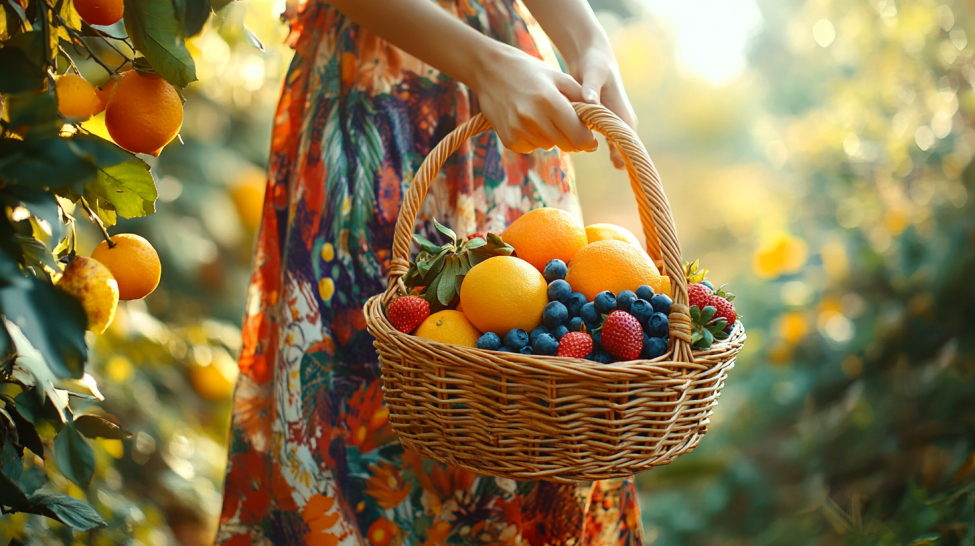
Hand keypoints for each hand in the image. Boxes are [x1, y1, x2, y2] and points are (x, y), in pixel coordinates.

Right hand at [471, 45, 597, 153]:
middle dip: (572, 138)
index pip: (579, 136)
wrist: (490, 71)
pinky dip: (534, 138)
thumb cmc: (530, 72)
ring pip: (549, 146)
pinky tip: (527, 121)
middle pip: (566, 145)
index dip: (588, 141)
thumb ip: (581, 98)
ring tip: (541, 116)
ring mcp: (519, 131)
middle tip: (567, 124)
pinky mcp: (508, 139)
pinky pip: (532, 147)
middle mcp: (534, 119)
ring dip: (552, 136)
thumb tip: (598, 120)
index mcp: (551, 102)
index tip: (591, 140)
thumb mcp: (559, 77)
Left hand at [569, 44, 637, 168]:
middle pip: (624, 143)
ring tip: (616, 167)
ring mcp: (611, 121)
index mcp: (621, 109)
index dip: (625, 150)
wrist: (591, 58)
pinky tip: (594, 155)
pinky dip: (597, 145)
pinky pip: (602, 139)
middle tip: (620, 169)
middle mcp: (620, 117)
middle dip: (622, 156)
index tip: (622, 164)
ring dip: (612, 153)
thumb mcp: (594, 73)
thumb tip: (590, 102)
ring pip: (614, 143)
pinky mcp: (600, 121)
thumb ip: (591, 88)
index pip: (627, 136)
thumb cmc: (595, 63)